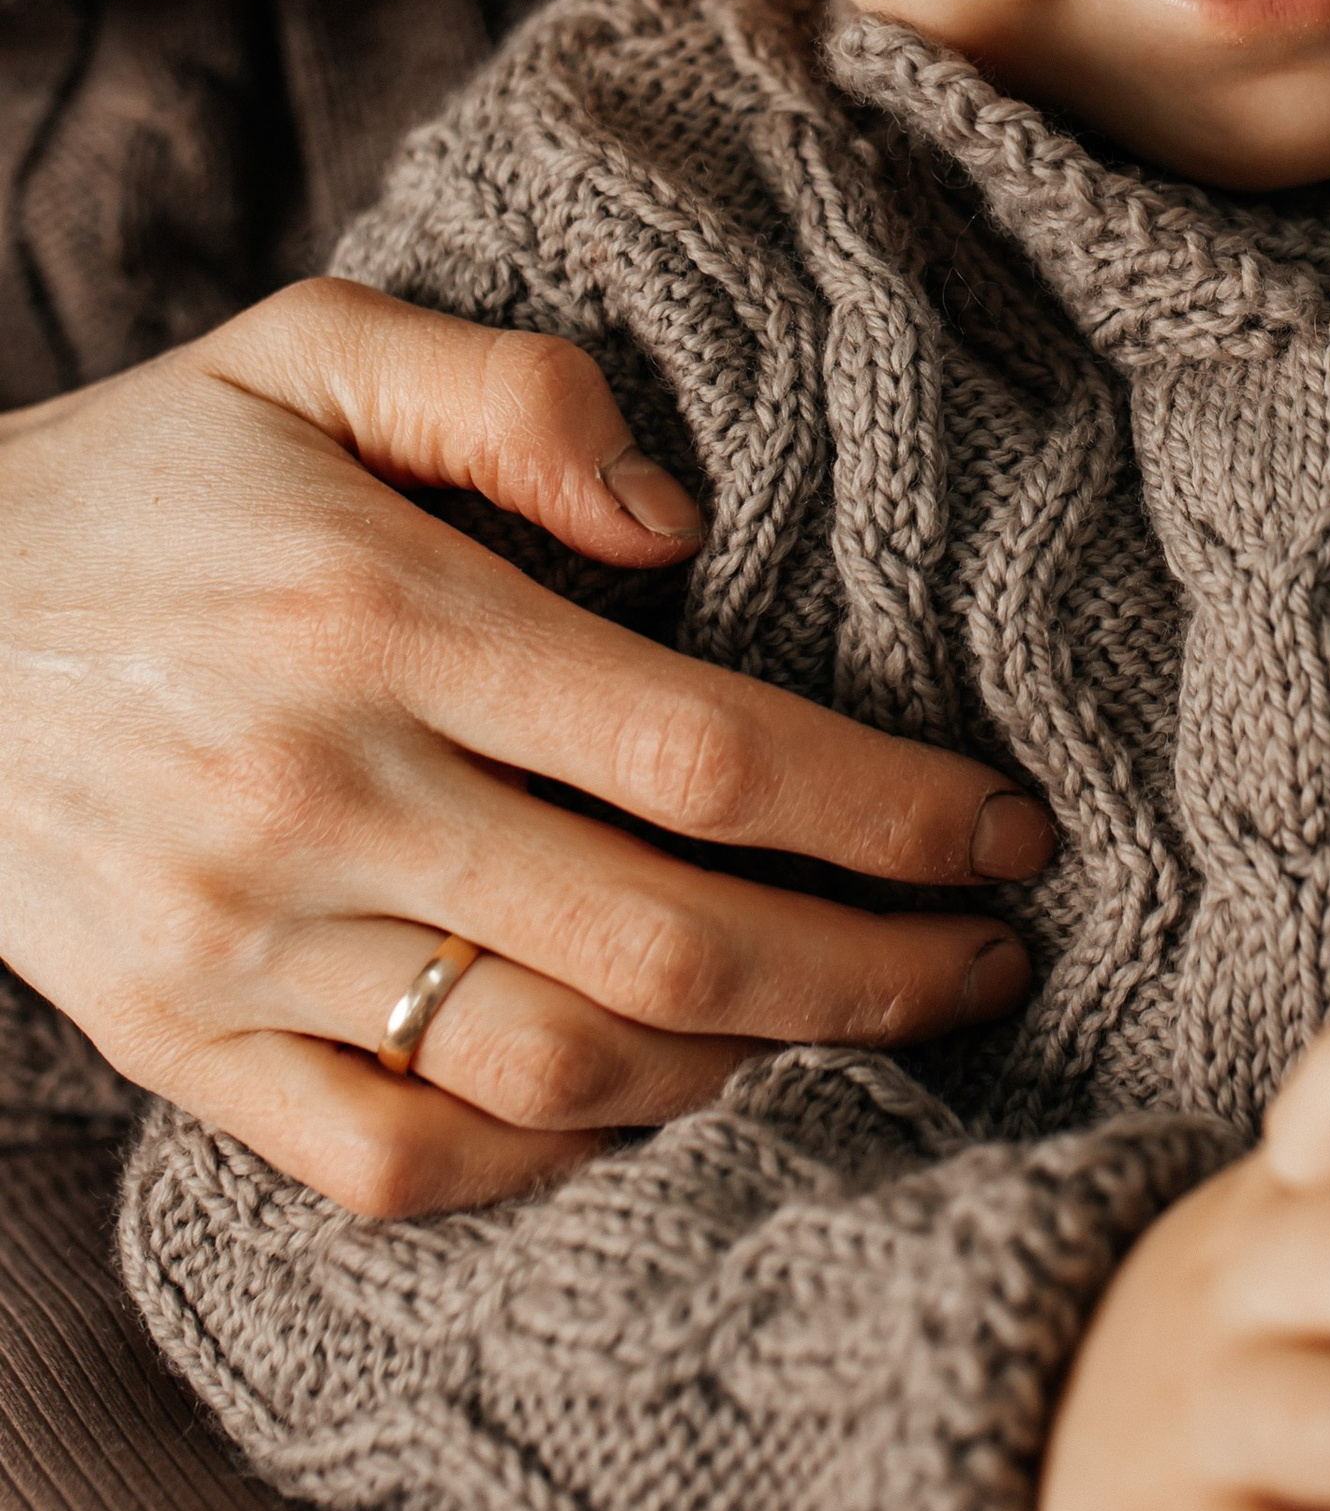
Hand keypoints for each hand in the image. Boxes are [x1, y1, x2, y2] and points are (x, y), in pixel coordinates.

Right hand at [0, 279, 1051, 1214]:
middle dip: (874, 974)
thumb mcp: (304, 347)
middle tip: (993, 968)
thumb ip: (511, 395)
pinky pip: (399, 1162)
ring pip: (554, 1068)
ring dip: (741, 1067)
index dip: (890, 812)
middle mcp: (317, 795)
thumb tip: (678, 522)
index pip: (703, 753)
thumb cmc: (140, 479)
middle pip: (667, 942)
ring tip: (847, 1022)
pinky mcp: (174, 1044)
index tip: (1009, 832)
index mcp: (379, 619)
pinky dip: (550, 1157)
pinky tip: (644, 1098)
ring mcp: (239, 944)